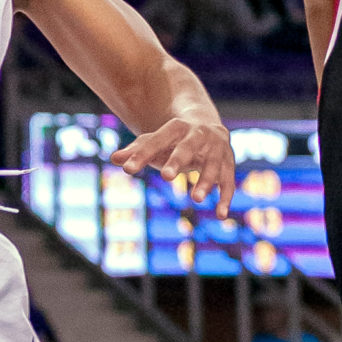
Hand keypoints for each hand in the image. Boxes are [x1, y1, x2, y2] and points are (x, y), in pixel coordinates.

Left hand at [115, 120, 235, 210]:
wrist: (207, 125)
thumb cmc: (173, 140)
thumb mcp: (155, 143)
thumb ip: (137, 150)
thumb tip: (114, 158)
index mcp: (177, 128)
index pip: (157, 140)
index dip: (142, 154)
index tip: (127, 170)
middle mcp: (199, 135)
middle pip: (188, 147)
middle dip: (178, 160)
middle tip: (166, 176)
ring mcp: (216, 148)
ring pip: (212, 165)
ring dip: (206, 181)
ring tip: (196, 199)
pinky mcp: (228, 163)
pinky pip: (228, 181)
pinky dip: (225, 198)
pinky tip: (220, 216)